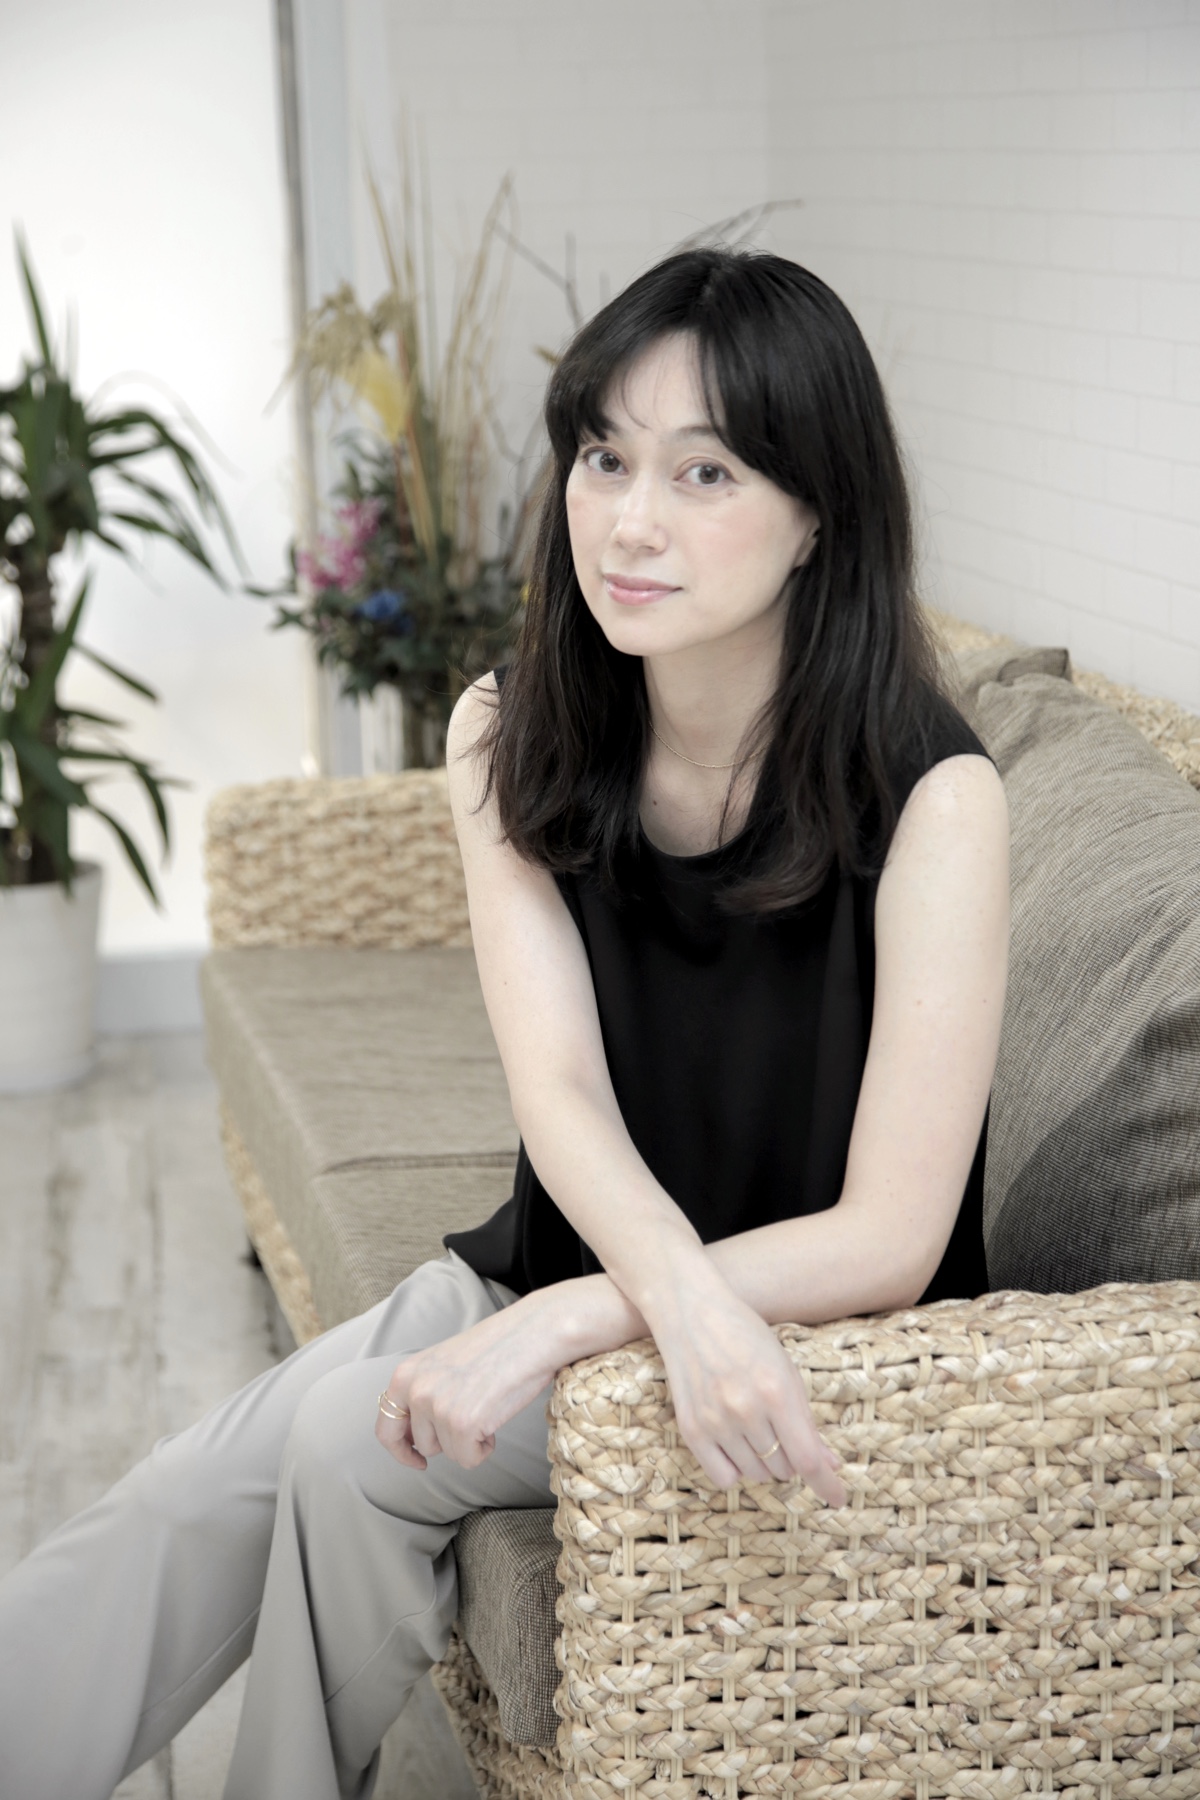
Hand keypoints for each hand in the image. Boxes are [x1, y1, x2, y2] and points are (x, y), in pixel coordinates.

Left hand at [375, 1289, 566, 1470]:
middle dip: (445, 1443)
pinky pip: (469, 1459)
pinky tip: (495, 1419)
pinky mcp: (462, 1424)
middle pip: (422, 1445)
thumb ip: (424, 1391)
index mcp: (406, 1374)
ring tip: (487, 1408)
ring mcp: (437, 1408)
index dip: (400, 1450)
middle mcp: (415, 1390)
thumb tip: (415, 1434)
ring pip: (448, 1453)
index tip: (416, 1459)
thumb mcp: (443, 1364)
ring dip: (469, 1441)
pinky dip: (485, 1448)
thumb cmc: (496, 1347)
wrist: (532, 1335)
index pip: (386, 1428)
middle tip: (466, 1432)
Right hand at [646, 1272, 846, 1505]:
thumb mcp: (785, 1368)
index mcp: (776, 1391)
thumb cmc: (744, 1334)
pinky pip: (724, 1477)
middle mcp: (746, 1410)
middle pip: (783, 1468)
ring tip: (755, 1427)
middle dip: (790, 1457)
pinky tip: (735, 1444)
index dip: (827, 1484)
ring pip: (755, 1474)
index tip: (838, 1499)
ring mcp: (715, 1421)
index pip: (808, 1458)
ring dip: (764, 1462)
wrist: (690, 1311)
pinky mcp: (691, 1429)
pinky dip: (735, 1469)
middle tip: (780, 1428)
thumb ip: (806, 1420)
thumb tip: (829, 1465)